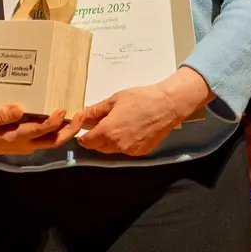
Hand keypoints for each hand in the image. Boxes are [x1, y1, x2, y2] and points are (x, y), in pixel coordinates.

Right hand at [0, 101, 82, 155]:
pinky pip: (47, 135)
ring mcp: (27, 143)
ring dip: (67, 128)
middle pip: (53, 140)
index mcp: (13, 138)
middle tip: (82, 113)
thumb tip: (19, 108)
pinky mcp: (27, 139)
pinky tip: (64, 114)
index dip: (53, 122)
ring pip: (52, 139)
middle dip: (70, 129)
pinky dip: (58, 127)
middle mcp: (24, 144)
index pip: (38, 132)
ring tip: (79, 113)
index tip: (63, 109)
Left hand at [79, 68, 212, 156]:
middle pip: (99, 148)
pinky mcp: (141, 152)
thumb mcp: (115, 100)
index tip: (83, 133)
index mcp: (108, 131)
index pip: (88, 142)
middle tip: (100, 126)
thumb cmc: (142, 99)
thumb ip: (96, 110)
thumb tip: (84, 115)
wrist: (167, 105)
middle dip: (96, 139)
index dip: (83, 137)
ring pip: (112, 150)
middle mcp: (118, 145)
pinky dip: (123, 143)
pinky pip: (126, 151)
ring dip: (109, 142)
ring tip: (117, 125)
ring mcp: (130, 151)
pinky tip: (129, 130)